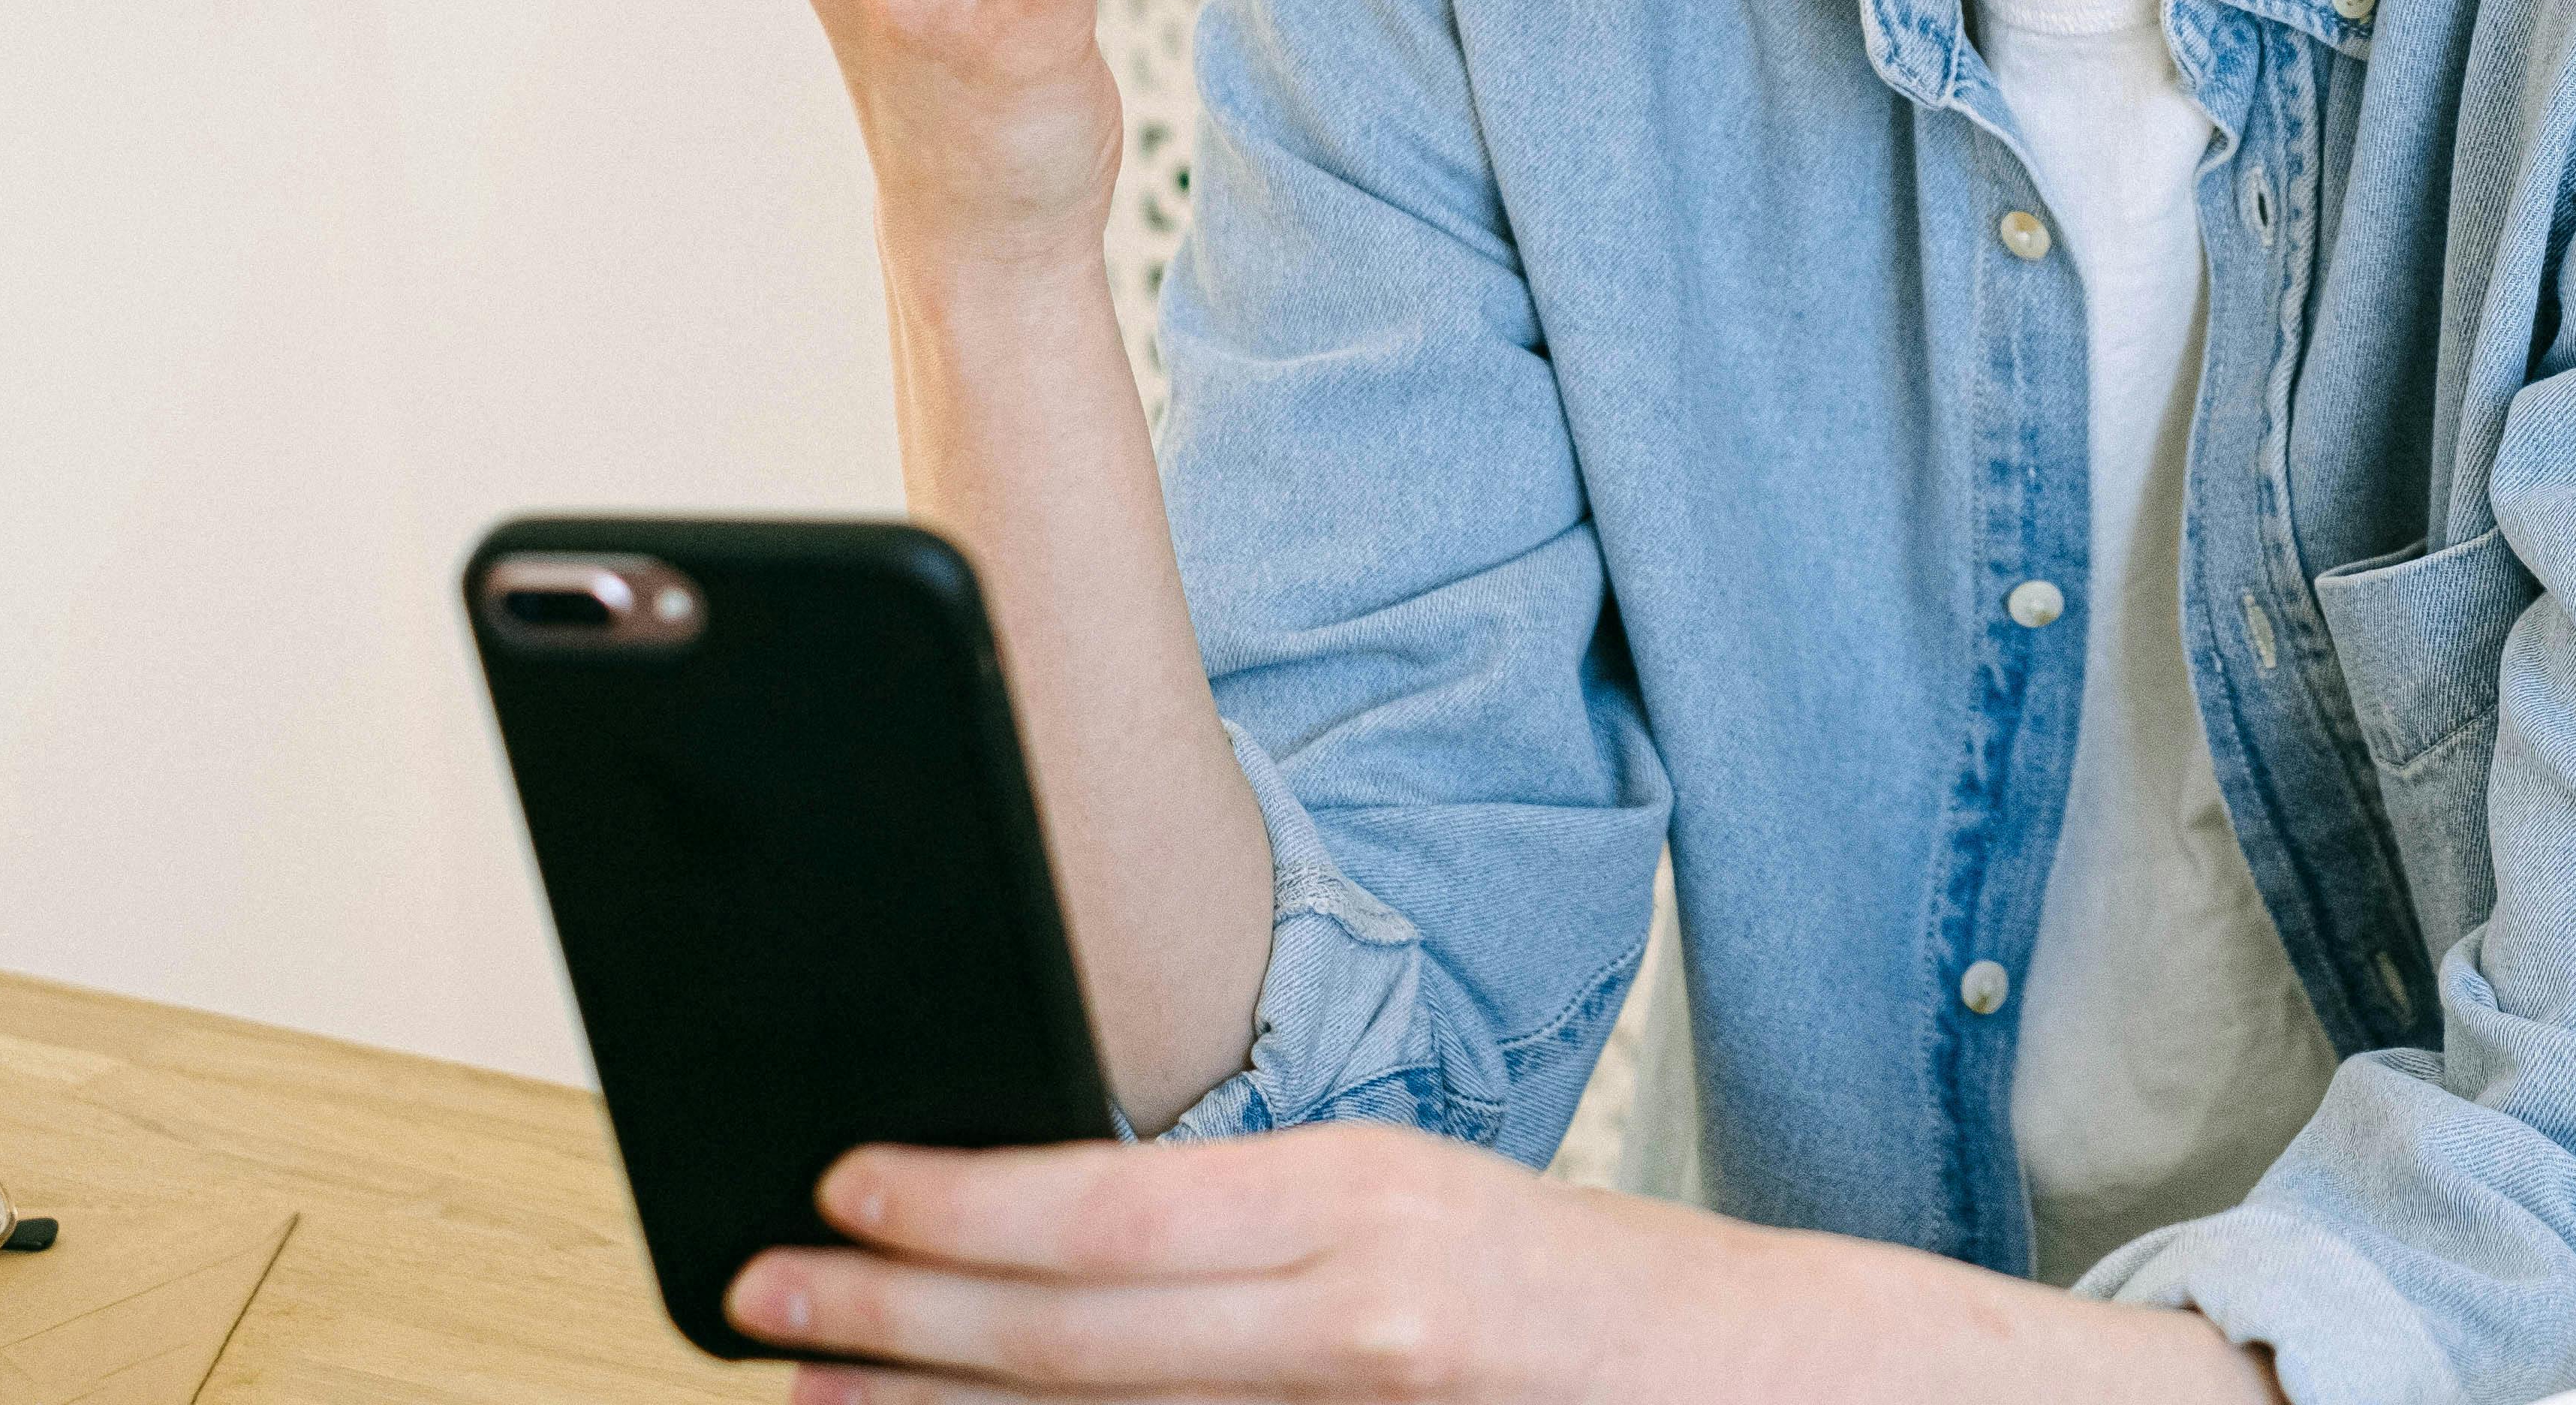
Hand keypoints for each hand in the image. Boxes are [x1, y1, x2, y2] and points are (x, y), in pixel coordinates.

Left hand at [725, 1125, 2287, 1403]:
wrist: (1815, 1388)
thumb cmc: (1629, 1307)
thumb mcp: (1443, 1222)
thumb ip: (1281, 1243)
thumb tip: (1094, 1244)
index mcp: (1377, 1203)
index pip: (1107, 1205)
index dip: (950, 1206)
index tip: (836, 1191)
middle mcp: (1365, 1308)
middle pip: (1072, 1330)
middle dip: (892, 1320)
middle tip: (760, 1301)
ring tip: (822, 1392)